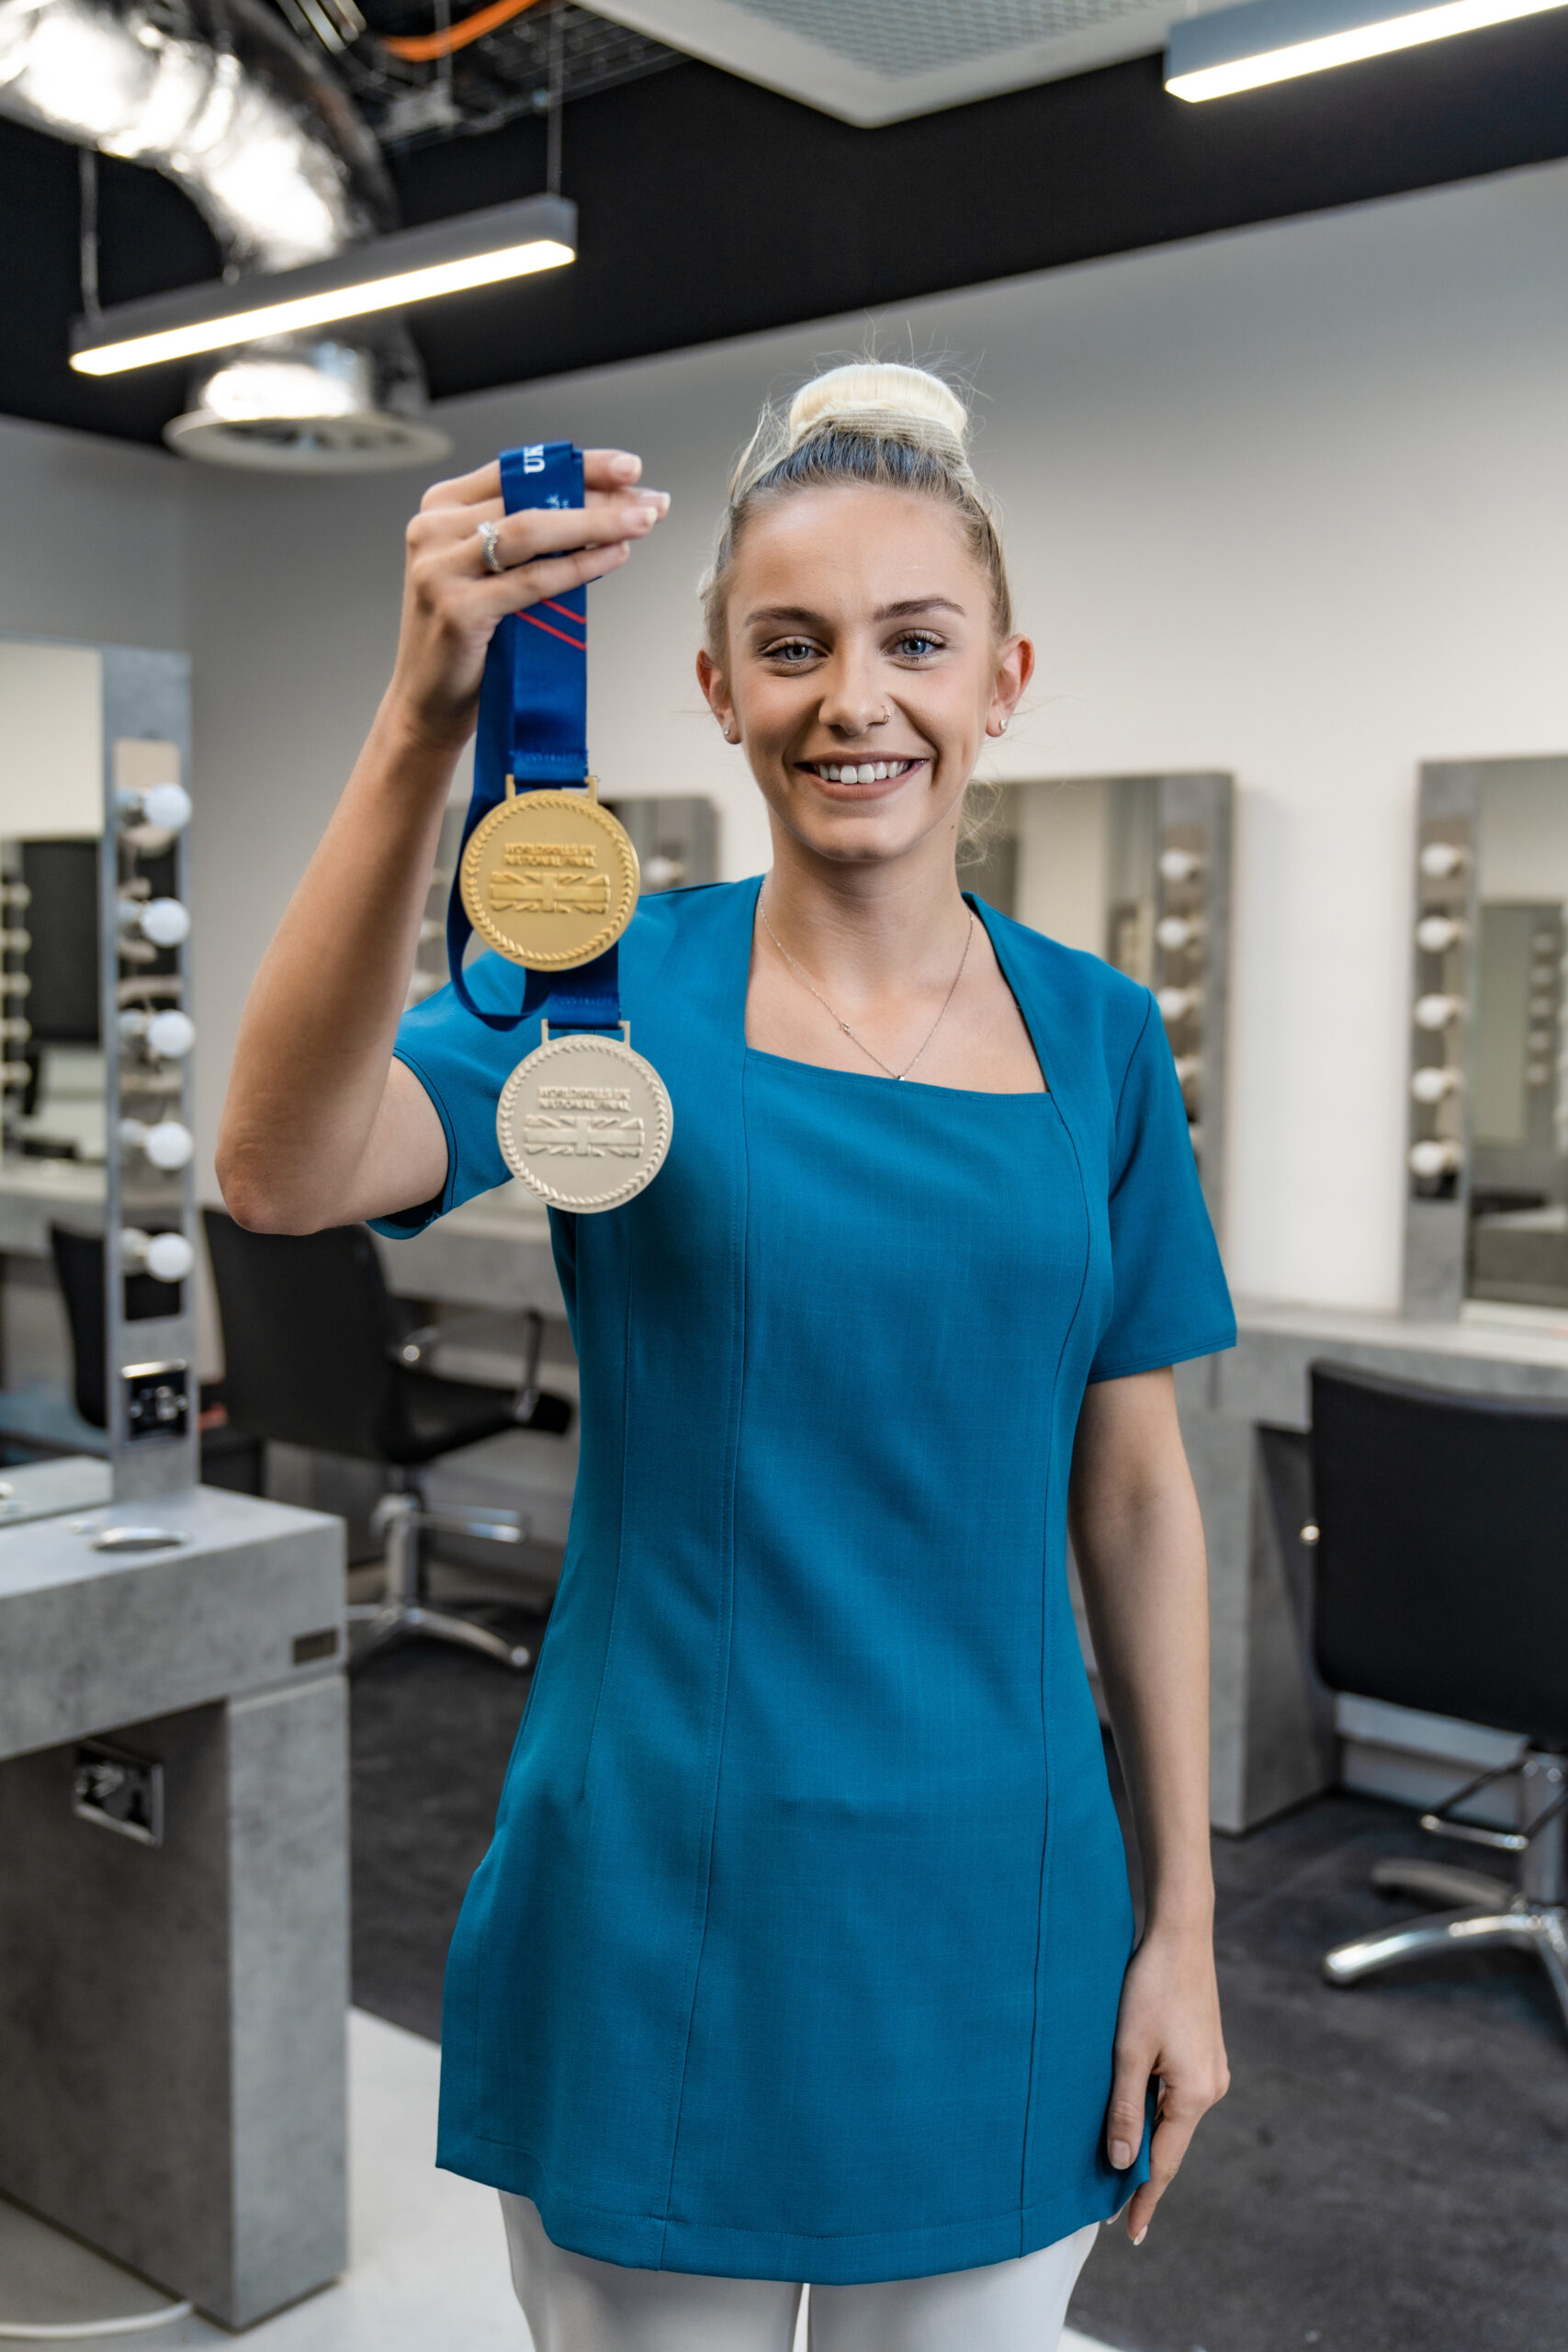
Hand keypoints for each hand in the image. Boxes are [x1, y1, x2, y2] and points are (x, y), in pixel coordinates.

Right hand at [386, 448, 670, 753]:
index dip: (577, 465)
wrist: (429, 705)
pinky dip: (579, 566)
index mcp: (441, 508)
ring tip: (644, 521)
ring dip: (596, 522)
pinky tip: (615, 557)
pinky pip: (533, 581)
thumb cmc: (471, 640)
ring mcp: (440, 568)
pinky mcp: (457, 609)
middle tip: (650, 498)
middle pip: (529, 494)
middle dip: (598, 495)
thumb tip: (609, 509)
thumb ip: (527, 539)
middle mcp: (433, 529)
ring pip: (531, 529)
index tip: (629, 467)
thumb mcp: (492, 574)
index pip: (517, 470)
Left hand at [1105, 1925, 1228, 2244]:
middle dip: (1144, 2172)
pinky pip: (1178, 2096)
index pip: (1165, 2163)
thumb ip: (1124, 2108)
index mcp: (1195, 2094)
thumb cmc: (1150, 1987)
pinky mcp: (1205, 2053)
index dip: (1144, 2198)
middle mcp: (1212, 2088)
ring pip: (1174, 2118)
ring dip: (1149, 2138)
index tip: (1131, 2235)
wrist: (1180, 1936)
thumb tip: (1122, 2162)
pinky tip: (1137, 2115)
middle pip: (1171, 2143)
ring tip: (1120, 2165)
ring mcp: (1212, 2070)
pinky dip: (1157, 2111)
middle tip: (1114, 2208)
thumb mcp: (1128, 2050)